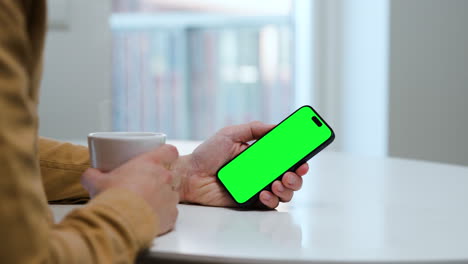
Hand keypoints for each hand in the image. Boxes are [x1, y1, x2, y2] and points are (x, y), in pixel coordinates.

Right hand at [81, 144, 179, 235]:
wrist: (120, 222)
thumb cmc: (112, 198)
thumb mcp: (96, 182)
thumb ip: (93, 174)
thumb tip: (89, 174)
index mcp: (150, 164)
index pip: (169, 151)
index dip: (167, 154)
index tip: (162, 159)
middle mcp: (164, 177)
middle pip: (172, 174)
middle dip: (163, 179)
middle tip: (148, 186)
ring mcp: (170, 196)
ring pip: (171, 194)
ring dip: (162, 198)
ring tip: (147, 205)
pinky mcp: (172, 215)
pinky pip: (171, 213)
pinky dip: (163, 215)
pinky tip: (150, 218)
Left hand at [174, 121, 308, 208]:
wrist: (190, 175)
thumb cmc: (207, 154)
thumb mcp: (230, 134)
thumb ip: (253, 128)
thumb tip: (275, 126)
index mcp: (260, 155)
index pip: (285, 157)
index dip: (299, 158)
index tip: (304, 158)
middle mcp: (262, 171)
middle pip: (291, 176)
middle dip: (297, 176)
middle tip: (291, 172)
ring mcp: (258, 187)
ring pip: (285, 192)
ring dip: (287, 188)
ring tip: (278, 182)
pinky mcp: (250, 201)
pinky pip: (270, 204)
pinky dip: (272, 199)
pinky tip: (265, 192)